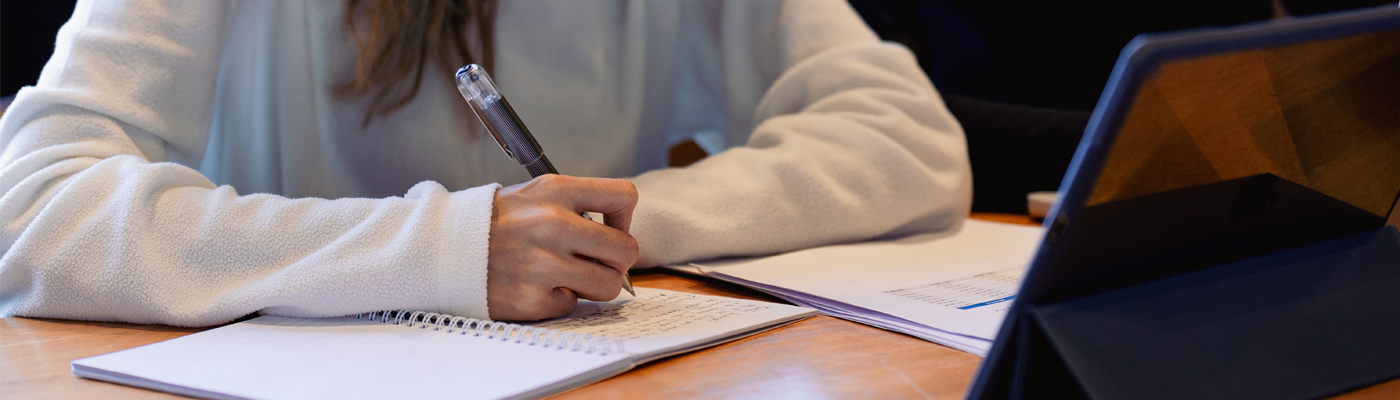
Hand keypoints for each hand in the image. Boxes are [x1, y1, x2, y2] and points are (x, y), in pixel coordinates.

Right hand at [486, 174, 638, 320]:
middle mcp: (553, 224)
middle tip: (595, 262)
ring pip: (608, 285)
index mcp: (556, 191)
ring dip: (593, 284)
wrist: (442, 250)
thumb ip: (576, 205)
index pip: (623, 196)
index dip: (624, 218)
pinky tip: (536, 287)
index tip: (610, 229)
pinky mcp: (532, 299)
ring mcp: (543, 264)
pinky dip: (558, 300)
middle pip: (626, 250)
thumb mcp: (533, 194)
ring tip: (566, 276)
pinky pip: (572, 305)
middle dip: (616, 261)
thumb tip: (619, 232)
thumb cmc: (495, 223)